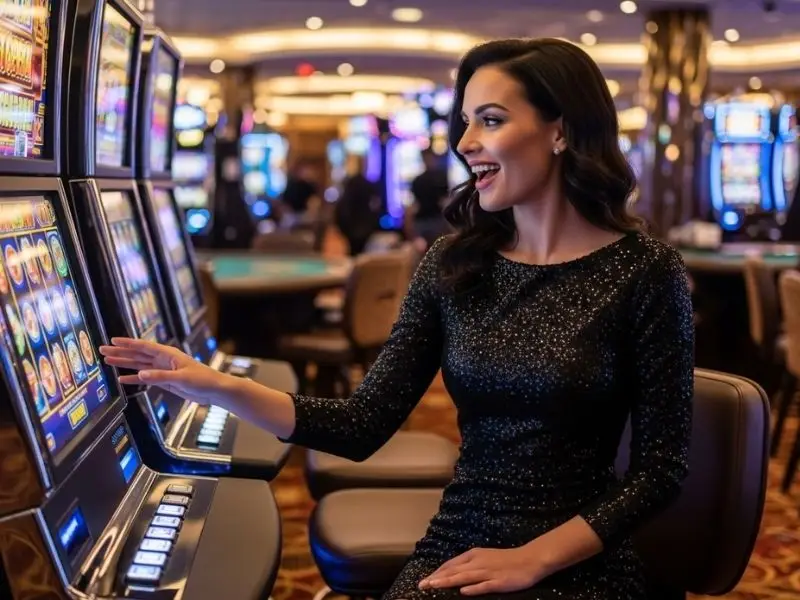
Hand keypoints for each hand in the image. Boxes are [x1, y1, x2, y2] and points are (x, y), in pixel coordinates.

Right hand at [99, 337, 232, 404]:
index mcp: (169, 354)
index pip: (144, 346)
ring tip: (108, 360)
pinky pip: (146, 378)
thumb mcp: (182, 378)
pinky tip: (122, 379)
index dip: (128, 343)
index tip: (113, 340)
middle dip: (121, 352)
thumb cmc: (203, 380)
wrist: (214, 390)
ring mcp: (163, 370)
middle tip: (103, 350)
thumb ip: (160, 377)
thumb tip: (140, 374)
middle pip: (138, 354)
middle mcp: (164, 360)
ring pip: (139, 365)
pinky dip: (134, 378)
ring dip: (124, 363)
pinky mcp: (165, 381)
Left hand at [418, 547, 546, 595]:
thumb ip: (469, 565)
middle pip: (454, 571)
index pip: (451, 564)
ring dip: (448, 581)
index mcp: (473, 555)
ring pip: (464, 577)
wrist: (529, 559)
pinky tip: (463, 592)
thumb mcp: (484, 557)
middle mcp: (478, 562)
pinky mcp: (499, 582)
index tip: (425, 580)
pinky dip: (473, 588)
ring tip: (434, 586)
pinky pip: (484, 586)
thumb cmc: (505, 560)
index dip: (437, 572)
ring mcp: (488, 572)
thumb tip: (452, 573)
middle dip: (436, 578)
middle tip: (422, 585)